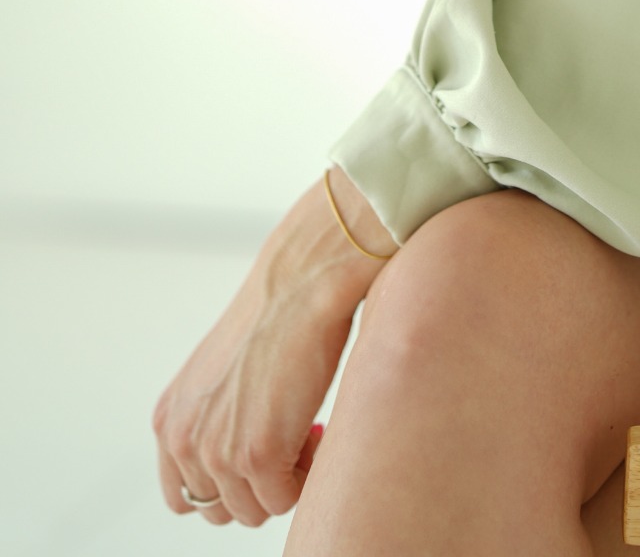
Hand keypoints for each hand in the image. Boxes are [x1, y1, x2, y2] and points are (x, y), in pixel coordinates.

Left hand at [152, 171, 390, 526]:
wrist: (303, 281)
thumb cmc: (275, 316)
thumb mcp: (220, 375)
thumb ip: (212, 421)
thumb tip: (236, 467)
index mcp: (170, 420)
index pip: (184, 497)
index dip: (227, 485)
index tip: (260, 458)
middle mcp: (183, 441)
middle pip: (220, 509)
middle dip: (258, 486)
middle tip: (289, 442)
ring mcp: (217, 452)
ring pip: (254, 511)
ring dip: (285, 481)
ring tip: (304, 430)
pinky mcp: (258, 455)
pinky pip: (285, 499)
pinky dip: (307, 474)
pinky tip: (316, 426)